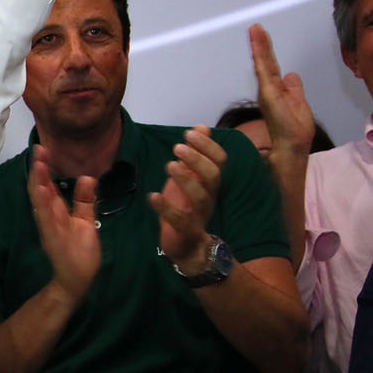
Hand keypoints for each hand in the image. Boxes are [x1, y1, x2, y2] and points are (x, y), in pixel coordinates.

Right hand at [28, 146, 100, 302]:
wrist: (77, 280)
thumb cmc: (80, 252)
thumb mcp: (85, 220)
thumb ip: (84, 200)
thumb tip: (87, 176)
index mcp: (57, 211)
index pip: (49, 184)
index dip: (45, 167)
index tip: (44, 148)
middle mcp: (49, 217)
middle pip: (41, 189)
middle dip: (39, 169)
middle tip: (39, 149)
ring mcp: (49, 227)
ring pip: (41, 202)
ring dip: (38, 183)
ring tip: (39, 164)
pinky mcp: (53, 239)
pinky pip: (47, 220)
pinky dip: (44, 206)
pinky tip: (43, 192)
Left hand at [149, 127, 225, 267]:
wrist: (188, 246)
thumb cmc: (187, 207)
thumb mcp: (190, 177)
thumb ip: (196, 154)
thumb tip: (203, 126)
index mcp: (209, 183)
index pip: (220, 160)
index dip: (208, 146)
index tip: (190, 133)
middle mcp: (209, 197)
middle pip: (214, 176)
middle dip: (197, 159)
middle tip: (177, 147)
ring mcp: (199, 215)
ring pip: (201, 197)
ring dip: (186, 179)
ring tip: (169, 164)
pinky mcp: (186, 232)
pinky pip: (181, 220)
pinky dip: (166, 208)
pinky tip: (152, 196)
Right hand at [249, 24, 314, 157]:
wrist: (292, 146)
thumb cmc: (294, 132)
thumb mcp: (299, 104)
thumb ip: (294, 89)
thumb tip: (291, 75)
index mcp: (276, 91)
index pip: (271, 67)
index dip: (267, 52)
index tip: (262, 37)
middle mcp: (268, 90)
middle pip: (265, 62)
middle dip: (261, 44)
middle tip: (255, 27)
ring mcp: (266, 90)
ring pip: (263, 63)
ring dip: (259, 45)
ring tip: (255, 29)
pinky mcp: (267, 92)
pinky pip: (264, 68)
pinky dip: (260, 53)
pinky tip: (257, 41)